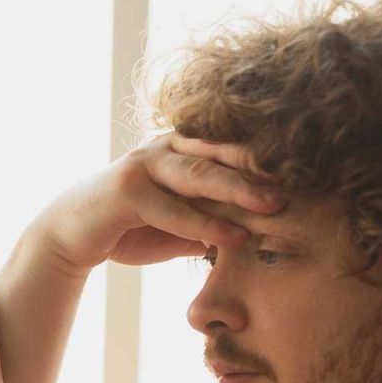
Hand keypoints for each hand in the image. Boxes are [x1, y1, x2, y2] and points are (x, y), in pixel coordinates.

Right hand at [33, 135, 284, 274]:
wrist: (71, 236)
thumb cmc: (129, 228)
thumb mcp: (180, 224)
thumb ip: (214, 219)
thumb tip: (260, 231)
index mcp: (182, 146)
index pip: (232, 149)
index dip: (269, 162)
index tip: (310, 177)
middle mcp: (165, 146)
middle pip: (222, 153)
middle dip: (264, 169)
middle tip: (305, 183)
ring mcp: (144, 164)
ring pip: (200, 174)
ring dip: (240, 190)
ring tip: (275, 206)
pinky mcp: (126, 190)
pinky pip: (174, 208)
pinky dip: (205, 223)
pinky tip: (233, 235)